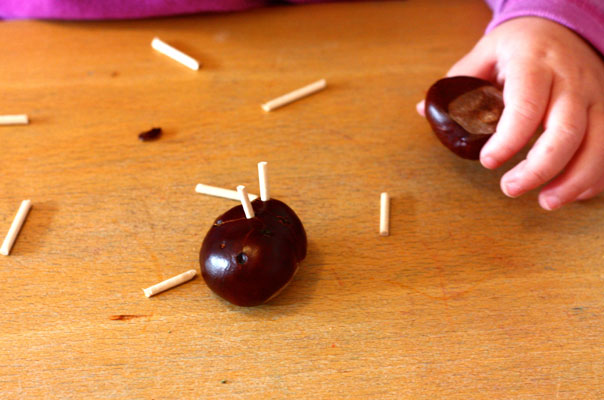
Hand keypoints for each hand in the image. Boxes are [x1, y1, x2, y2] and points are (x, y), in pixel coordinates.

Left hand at [418, 17, 603, 209]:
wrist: (564, 25)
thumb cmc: (520, 44)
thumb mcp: (485, 53)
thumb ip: (459, 82)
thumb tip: (423, 110)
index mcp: (534, 63)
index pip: (526, 106)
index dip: (508, 140)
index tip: (487, 161)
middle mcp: (571, 79)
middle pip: (566, 130)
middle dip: (539, 168)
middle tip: (510, 189)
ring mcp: (595, 94)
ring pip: (598, 142)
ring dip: (574, 179)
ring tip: (548, 202)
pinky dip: (595, 175)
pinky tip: (572, 192)